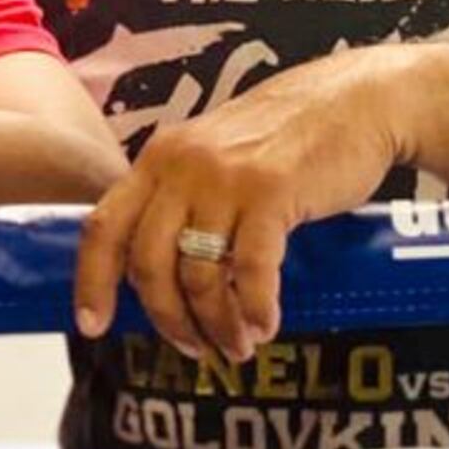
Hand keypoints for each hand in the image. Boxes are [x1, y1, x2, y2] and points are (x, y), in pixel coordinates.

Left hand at [72, 50, 407, 362]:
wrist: (357, 99)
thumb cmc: (290, 135)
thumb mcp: (216, 154)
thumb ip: (184, 197)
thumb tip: (160, 270)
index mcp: (159, 158)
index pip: (105, 226)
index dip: (92, 282)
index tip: (93, 326)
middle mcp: (181, 167)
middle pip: (148, 264)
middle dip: (168, 319)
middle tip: (193, 348)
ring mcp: (224, 179)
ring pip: (199, 275)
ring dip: (217, 323)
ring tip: (238, 345)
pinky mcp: (271, 193)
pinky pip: (251, 270)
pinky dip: (257, 307)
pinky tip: (266, 324)